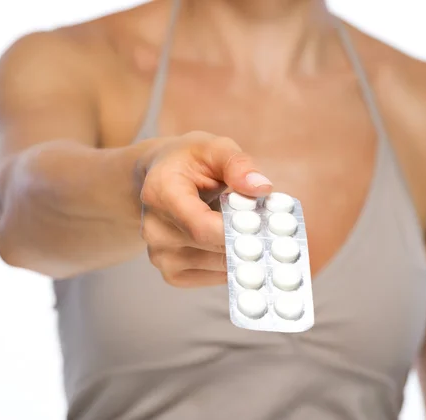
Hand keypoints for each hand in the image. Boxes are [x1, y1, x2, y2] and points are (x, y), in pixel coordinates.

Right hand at [138, 131, 271, 286]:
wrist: (159, 178)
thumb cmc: (190, 161)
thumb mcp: (214, 148)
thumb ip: (238, 164)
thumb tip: (261, 188)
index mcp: (160, 192)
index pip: (202, 226)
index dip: (238, 230)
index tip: (266, 223)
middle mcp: (154, 229)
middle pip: (212, 247)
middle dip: (248, 239)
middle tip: (271, 228)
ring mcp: (159, 255)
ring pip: (217, 265)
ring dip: (241, 252)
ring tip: (250, 231)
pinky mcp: (170, 273)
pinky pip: (212, 277)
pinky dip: (230, 264)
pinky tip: (234, 245)